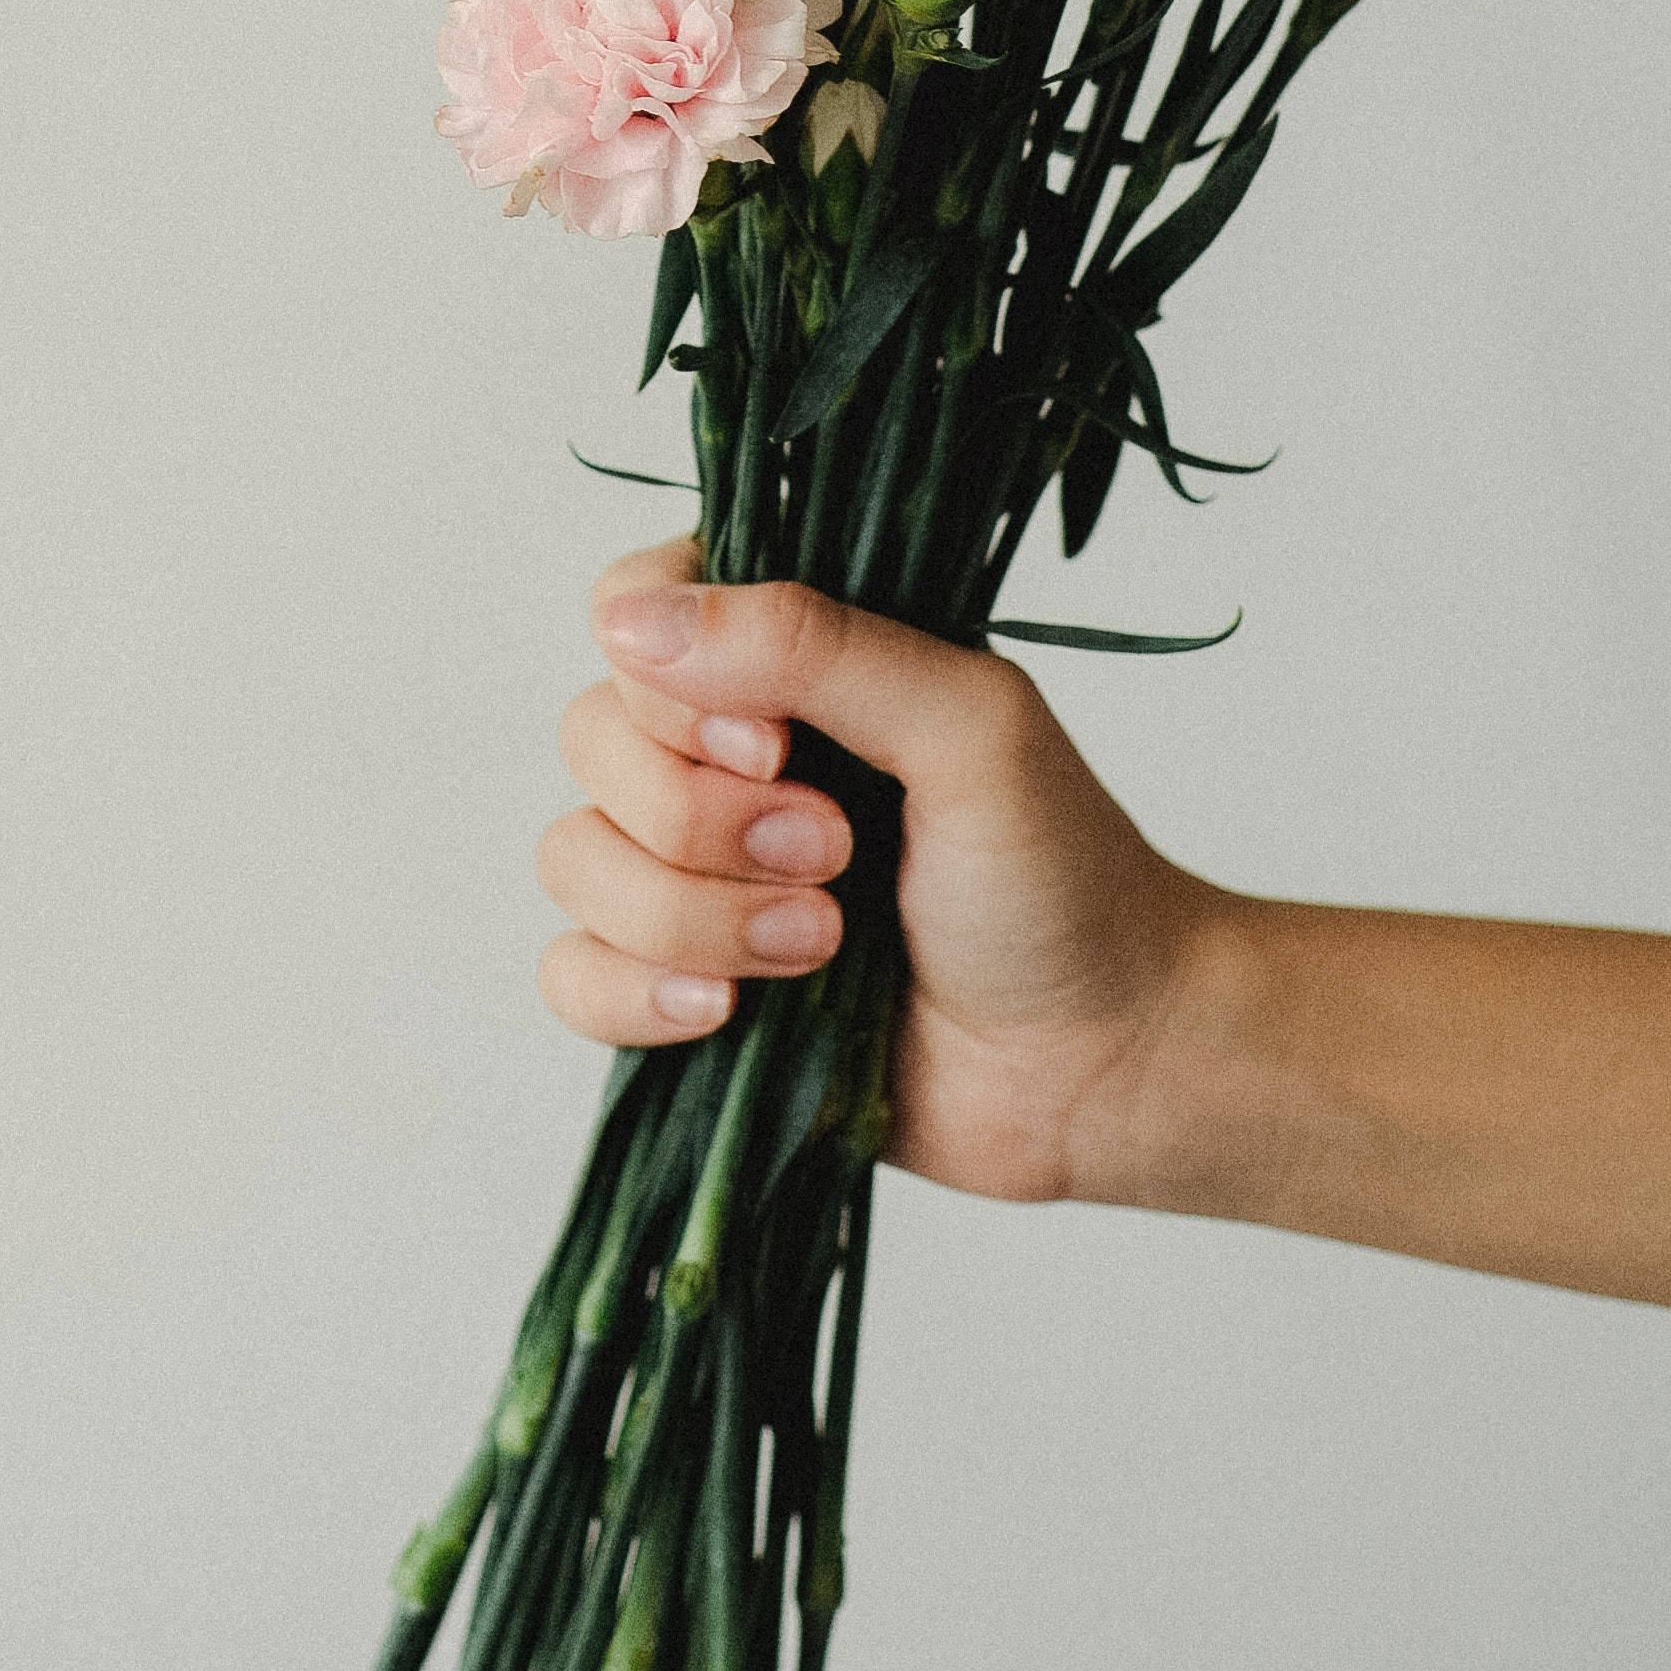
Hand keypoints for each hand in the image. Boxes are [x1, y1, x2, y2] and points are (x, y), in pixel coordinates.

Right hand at [540, 553, 1227, 1206]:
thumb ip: (817, 648)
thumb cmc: (1063, 880)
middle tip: (836, 854)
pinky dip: (635, 996)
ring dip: (693, 916)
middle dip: (705, 819)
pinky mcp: (680, 983)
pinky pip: (569, 973)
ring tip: (822, 945)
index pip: (634, 608)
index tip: (776, 743)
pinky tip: (729, 1014)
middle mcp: (724, 754)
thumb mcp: (972, 726)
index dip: (671, 683)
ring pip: (574, 860)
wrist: (1102, 1062)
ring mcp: (696, 873)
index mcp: (789, 663)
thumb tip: (636, 625)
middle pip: (590, 738)